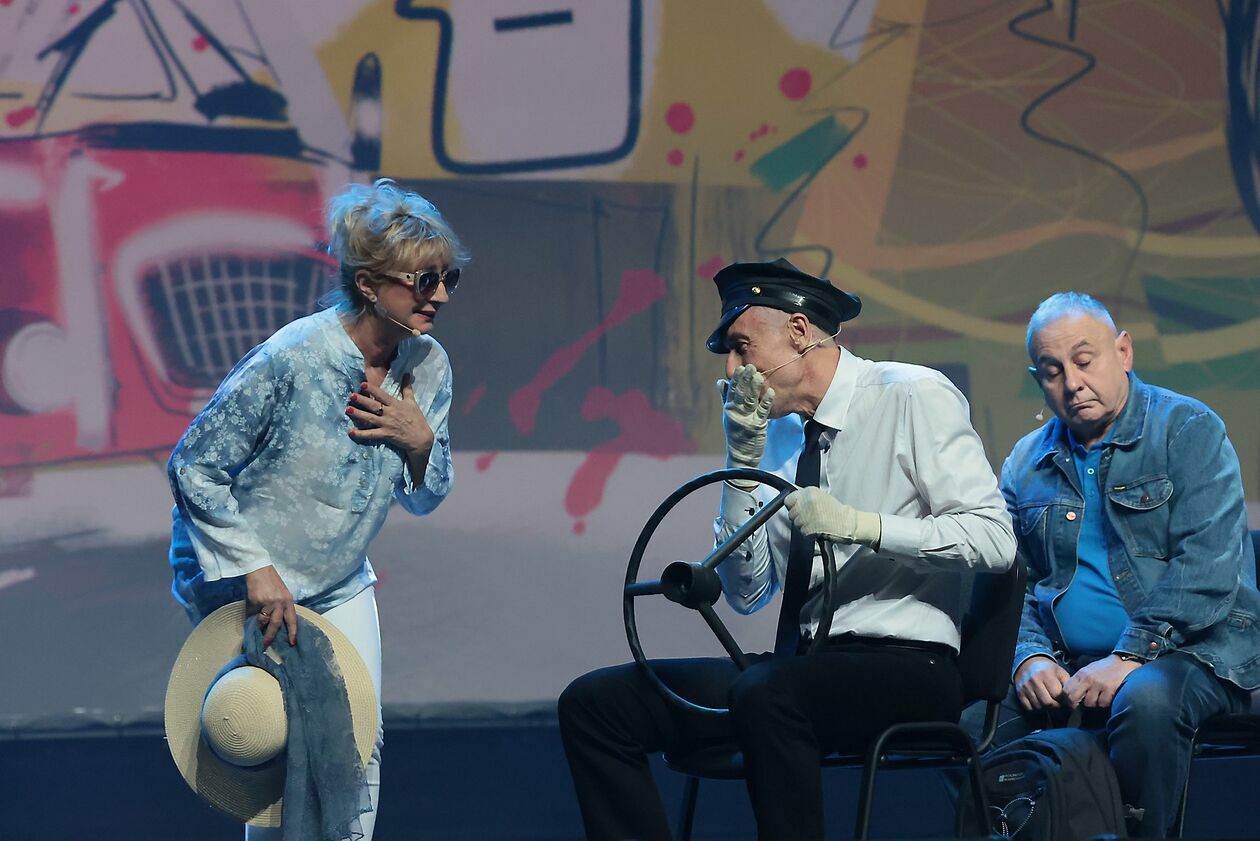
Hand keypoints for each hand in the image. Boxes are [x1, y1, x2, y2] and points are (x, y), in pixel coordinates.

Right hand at [245, 565, 296, 647]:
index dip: (292, 632)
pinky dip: (252, 618)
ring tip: (256, 633)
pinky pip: (253, 614)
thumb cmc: (271, 581)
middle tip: (266, 645)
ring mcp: (268, 602)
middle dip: (271, 636)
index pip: (292, 619)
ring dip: (260, 627)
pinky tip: (250, 618)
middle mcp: (280, 602)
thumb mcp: (280, 594)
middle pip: (276, 624)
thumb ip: (279, 607)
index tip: (292, 643)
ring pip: (263, 620)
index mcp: (288, 600)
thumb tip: (272, 623)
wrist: (259, 569)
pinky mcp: (256, 601)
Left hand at [347, 374, 433, 455]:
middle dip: (361, 400)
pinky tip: (351, 432)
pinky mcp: (385, 435)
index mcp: (396, 404)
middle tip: (351, 395)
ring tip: (348, 409)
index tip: (362, 384)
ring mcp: (386, 424)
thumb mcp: (412, 402)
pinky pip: (371, 434)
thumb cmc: (417, 419)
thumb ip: (407, 388)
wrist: (421, 438)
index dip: (372, 390)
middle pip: (373, 405)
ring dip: (358, 414)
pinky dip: (361, 434)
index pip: (382, 395)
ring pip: (370, 418)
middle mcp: (390, 413)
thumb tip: (407, 374)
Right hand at [717, 365, 773, 487]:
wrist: (741, 454)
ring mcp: (747, 419)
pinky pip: (763, 411)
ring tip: (758, 375)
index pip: (732, 391)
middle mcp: (736, 412)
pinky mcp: (758, 425)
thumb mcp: (727, 414)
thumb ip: (725, 397)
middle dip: (745, 380)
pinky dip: (766, 401)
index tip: (740, 368)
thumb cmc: (735, 433)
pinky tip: (770, 391)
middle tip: (750, 366)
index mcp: (729, 408)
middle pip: (741, 393)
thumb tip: (720, 381)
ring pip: (750, 400)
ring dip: (754, 387)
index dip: (736, 379)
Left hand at [782, 487, 880, 546]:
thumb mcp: (820, 496)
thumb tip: (791, 490)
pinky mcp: (811, 527)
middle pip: (791, 513)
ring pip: (796, 524)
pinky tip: (817, 529)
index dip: (793, 506)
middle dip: (799, 517)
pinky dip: (809, 533)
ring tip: (815, 523)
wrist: (848, 522)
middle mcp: (808, 502)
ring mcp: (809, 515)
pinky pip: (803, 532)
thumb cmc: (835, 511)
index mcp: (809, 492)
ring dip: (804, 526)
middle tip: (810, 517)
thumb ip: (804, 494)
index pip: (788, 500)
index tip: (799, 509)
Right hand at [1014, 655, 1070, 710]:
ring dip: (1046, 708)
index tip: (1066, 701)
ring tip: (1050, 703)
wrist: (1028, 664)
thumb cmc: (1048, 670)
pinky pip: (1029, 708)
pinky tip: (1040, 703)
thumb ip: (1068, 684)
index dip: (1063, 700)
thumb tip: (1073, 699)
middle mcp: (1034, 680)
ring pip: (1038, 706)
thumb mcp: (1060, 672)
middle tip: (1058, 704)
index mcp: (1046, 674)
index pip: (1056, 693)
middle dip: (1055, 706)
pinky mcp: (1019, 693)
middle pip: (1047, 702)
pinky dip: (1036, 709)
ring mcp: (1025, 687)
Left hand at [1062, 654, 1142, 708]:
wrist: (1122, 662)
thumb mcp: (1088, 670)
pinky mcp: (1109, 689)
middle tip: (1080, 705)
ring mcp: (1098, 684)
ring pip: (1089, 703)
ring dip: (1093, 703)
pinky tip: (1107, 697)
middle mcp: (1088, 679)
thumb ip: (1080, 680)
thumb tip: (1070, 694)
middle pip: (1074, 697)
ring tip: (1098, 697)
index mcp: (1081, 673)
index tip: (1071, 702)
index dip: (1067, 698)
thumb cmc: (1105, 668)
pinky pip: (1102, 703)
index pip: (1067, 689)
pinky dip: (1104, 703)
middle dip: (1076, 704)